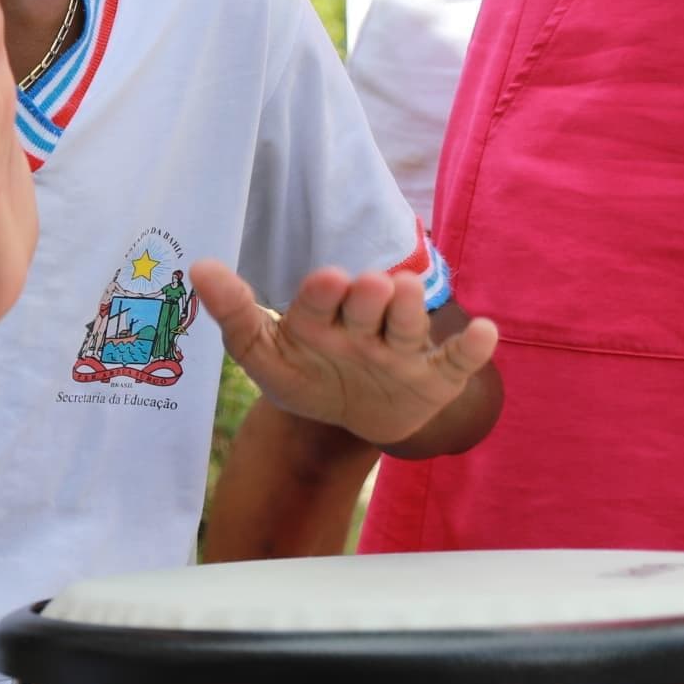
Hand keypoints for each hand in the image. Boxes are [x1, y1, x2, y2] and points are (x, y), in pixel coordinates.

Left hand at [190, 259, 498, 448]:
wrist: (350, 417)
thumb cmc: (306, 375)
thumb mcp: (264, 354)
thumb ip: (235, 313)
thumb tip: (198, 266)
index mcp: (320, 318)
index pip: (320, 301)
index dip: (323, 293)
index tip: (326, 280)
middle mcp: (364, 325)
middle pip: (369, 307)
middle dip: (372, 299)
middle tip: (375, 287)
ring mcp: (401, 350)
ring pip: (408, 328)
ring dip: (411, 312)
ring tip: (409, 296)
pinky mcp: (436, 376)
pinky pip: (457, 360)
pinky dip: (472, 348)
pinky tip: (485, 331)